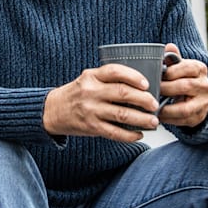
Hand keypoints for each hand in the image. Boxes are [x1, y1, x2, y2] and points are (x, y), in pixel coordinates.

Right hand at [43, 64, 159, 141]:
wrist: (53, 110)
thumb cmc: (76, 93)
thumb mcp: (88, 79)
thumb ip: (107, 79)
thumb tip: (140, 85)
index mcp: (91, 76)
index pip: (115, 71)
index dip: (133, 77)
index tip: (147, 84)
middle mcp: (90, 92)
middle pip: (122, 93)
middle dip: (143, 99)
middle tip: (155, 104)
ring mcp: (91, 110)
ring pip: (122, 114)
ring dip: (142, 119)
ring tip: (154, 121)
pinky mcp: (91, 127)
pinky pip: (115, 133)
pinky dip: (130, 135)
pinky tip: (139, 134)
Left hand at [158, 43, 207, 127]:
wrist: (198, 96)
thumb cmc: (183, 77)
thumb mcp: (179, 65)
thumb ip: (173, 57)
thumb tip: (169, 47)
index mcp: (199, 68)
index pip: (185, 67)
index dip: (169, 72)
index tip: (156, 74)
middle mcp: (204, 85)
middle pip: (184, 86)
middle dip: (165, 88)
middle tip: (151, 89)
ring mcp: (203, 102)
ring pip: (184, 108)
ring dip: (166, 108)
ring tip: (153, 105)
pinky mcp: (198, 117)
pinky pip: (182, 120)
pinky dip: (168, 119)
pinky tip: (157, 115)